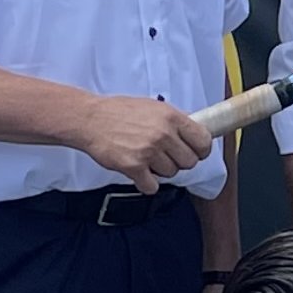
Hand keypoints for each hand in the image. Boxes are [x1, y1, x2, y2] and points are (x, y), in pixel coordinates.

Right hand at [70, 93, 212, 189]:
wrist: (90, 120)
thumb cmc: (118, 112)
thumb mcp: (152, 106)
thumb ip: (174, 119)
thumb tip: (195, 129)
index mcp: (170, 117)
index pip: (203, 140)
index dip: (201, 150)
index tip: (197, 152)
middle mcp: (162, 134)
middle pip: (189, 162)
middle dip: (179, 162)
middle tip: (166, 156)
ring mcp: (148, 151)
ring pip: (171, 174)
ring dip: (161, 171)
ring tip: (147, 159)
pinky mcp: (134, 167)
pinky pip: (152, 186)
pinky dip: (146, 184)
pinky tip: (139, 172)